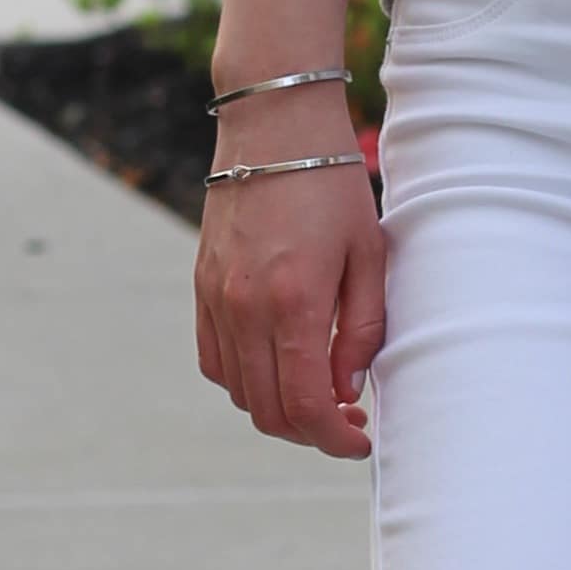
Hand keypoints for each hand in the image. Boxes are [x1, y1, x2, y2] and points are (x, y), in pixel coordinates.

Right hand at [195, 122, 385, 456]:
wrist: (274, 128)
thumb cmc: (332, 186)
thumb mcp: (368, 256)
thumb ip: (361, 330)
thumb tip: (348, 390)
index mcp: (293, 301)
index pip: (304, 404)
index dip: (334, 438)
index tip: (361, 441)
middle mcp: (245, 307)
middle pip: (267, 410)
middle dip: (310, 432)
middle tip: (347, 420)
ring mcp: (216, 298)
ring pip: (238, 391)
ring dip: (278, 409)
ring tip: (318, 393)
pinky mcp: (202, 287)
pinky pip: (214, 359)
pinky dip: (244, 380)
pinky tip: (278, 365)